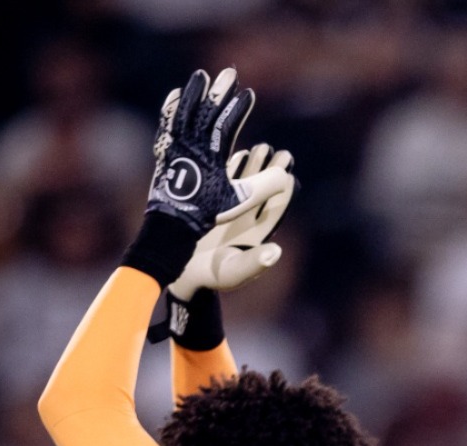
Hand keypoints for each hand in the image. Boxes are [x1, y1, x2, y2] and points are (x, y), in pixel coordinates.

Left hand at [146, 68, 262, 234]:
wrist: (172, 224)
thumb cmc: (207, 213)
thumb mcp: (240, 202)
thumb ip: (266, 187)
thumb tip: (287, 174)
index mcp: (212, 155)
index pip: (226, 124)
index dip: (238, 108)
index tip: (248, 93)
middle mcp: (192, 146)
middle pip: (205, 112)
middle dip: (219, 92)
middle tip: (229, 72)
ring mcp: (176, 147)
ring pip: (184, 112)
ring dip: (193, 92)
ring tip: (201, 76)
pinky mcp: (165, 151)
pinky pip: (168, 123)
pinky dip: (172, 108)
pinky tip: (176, 95)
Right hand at [169, 143, 295, 300]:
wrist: (176, 274)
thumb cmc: (208, 277)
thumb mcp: (232, 273)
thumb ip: (254, 263)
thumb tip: (277, 252)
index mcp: (254, 235)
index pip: (273, 210)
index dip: (283, 193)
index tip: (290, 175)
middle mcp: (242, 220)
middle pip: (262, 192)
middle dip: (272, 173)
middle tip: (281, 152)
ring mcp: (225, 210)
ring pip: (243, 184)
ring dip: (252, 166)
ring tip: (261, 147)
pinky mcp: (206, 203)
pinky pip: (220, 182)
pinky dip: (228, 168)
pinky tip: (235, 153)